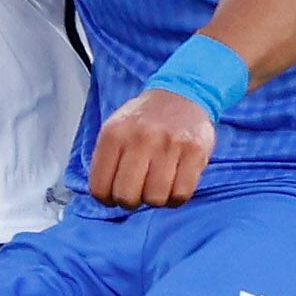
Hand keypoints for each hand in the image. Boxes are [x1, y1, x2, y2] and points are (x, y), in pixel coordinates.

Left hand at [87, 88, 214, 208]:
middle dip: (131, 201)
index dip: (107, 199)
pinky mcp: (195, 151)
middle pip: (127, 197)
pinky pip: (181, 194)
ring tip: (157, 184)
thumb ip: (105, 160)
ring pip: (155, 199)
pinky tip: (173, 185)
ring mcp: (169, 144)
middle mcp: (140, 138)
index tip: (114, 196)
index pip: (100, 188)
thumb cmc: (145, 120)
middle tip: (137, 191)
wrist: (182, 94)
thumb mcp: (115, 129)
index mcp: (114, 134)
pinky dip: (176, 197)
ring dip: (155, 199)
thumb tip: (104, 196)